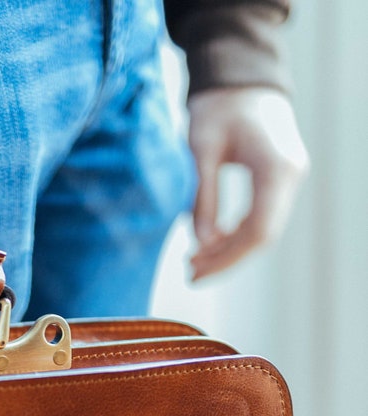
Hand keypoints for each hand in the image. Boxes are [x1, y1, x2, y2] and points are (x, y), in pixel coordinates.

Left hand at [187, 87, 308, 279]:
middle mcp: (291, 175)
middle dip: (226, 260)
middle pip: (262, 237)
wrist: (242, 77)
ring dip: (229, 251)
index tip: (195, 271)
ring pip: (263, 232)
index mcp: (276, 167)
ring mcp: (289, 179)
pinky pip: (261, 219)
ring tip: (193, 261)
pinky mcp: (280, 181)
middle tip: (190, 273)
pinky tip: (209, 243)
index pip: (258, 230)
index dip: (226, 258)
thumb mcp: (201, 149)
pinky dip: (235, 236)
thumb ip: (203, 196)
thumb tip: (200, 243)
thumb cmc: (219, 105)